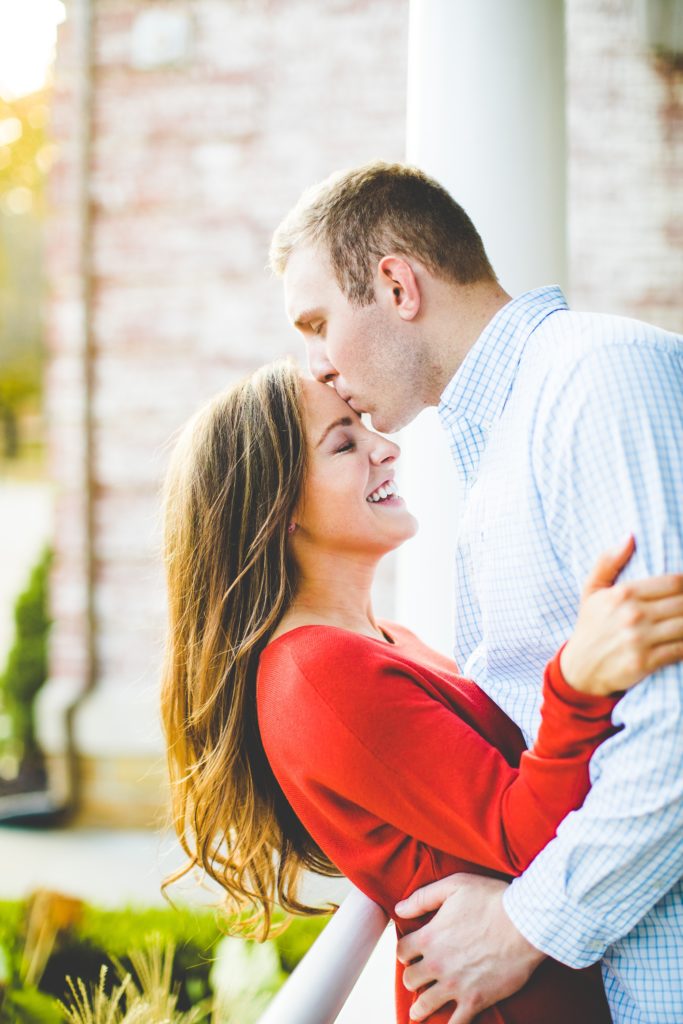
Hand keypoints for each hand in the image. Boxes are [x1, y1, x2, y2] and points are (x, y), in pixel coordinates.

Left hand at [394, 874, 543, 1022]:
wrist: (525, 924)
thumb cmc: (491, 899)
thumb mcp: (454, 886)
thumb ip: (423, 898)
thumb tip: (399, 909)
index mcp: (430, 937)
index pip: (402, 951)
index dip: (405, 952)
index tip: (411, 953)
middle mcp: (437, 963)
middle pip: (410, 979)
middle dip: (412, 977)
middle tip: (419, 978)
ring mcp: (455, 985)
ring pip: (424, 1004)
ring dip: (420, 1007)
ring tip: (418, 1010)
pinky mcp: (476, 1000)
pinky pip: (456, 1023)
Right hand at [561, 534, 682, 694]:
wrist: (580, 668)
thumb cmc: (590, 625)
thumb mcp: (591, 590)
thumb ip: (608, 561)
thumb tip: (630, 536)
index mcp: (623, 594)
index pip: (673, 583)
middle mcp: (632, 615)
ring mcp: (640, 640)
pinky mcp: (646, 662)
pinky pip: (681, 650)